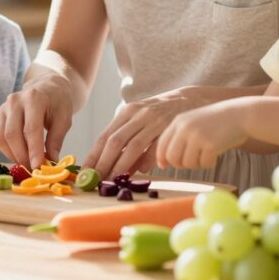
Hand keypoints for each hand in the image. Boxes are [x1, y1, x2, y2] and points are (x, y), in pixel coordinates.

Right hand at [0, 76, 72, 169]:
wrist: (47, 87)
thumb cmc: (58, 102)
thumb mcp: (64, 119)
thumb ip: (56, 140)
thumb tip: (51, 162)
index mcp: (34, 98)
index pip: (31, 128)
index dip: (33, 150)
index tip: (38, 166)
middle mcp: (15, 101)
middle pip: (12, 134)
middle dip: (22, 155)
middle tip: (33, 168)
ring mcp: (4, 108)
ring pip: (1, 138)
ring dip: (13, 155)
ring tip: (27, 163)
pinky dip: (7, 151)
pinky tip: (20, 154)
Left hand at [84, 86, 216, 178]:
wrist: (192, 98)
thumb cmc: (162, 112)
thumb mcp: (141, 118)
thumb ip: (128, 137)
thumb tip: (114, 165)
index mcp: (128, 111)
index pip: (105, 136)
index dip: (94, 155)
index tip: (86, 172)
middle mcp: (139, 114)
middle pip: (115, 141)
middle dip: (104, 163)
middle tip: (97, 181)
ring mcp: (155, 120)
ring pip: (133, 146)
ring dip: (122, 166)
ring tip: (114, 180)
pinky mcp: (171, 127)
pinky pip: (155, 147)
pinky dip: (147, 161)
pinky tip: (142, 171)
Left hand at [156, 101, 249, 169]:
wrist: (240, 114)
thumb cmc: (217, 121)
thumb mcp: (193, 121)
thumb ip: (179, 136)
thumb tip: (164, 160)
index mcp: (179, 121)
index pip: (162, 144)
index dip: (161, 158)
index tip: (163, 165)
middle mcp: (185, 128)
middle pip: (172, 158)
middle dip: (180, 164)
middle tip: (192, 161)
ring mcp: (197, 136)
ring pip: (187, 163)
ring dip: (197, 163)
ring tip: (206, 154)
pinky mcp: (210, 144)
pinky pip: (203, 164)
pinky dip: (209, 163)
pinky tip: (215, 154)